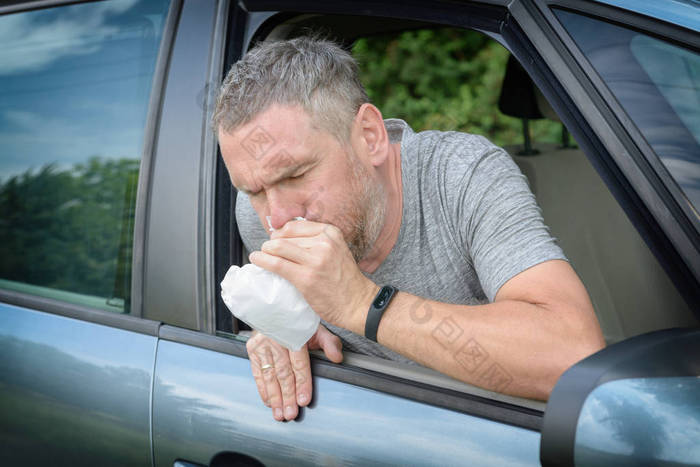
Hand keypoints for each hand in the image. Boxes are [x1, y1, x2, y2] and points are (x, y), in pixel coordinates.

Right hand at [246, 324, 342, 420]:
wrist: (275, 309)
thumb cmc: (300, 323)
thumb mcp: (318, 329)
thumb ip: (329, 343)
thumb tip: (338, 358)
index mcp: (294, 334)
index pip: (299, 364)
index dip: (302, 383)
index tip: (304, 401)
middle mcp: (277, 340)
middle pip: (283, 373)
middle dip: (287, 396)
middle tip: (291, 414)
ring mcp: (262, 344)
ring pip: (269, 375)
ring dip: (275, 397)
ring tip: (280, 414)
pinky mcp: (253, 349)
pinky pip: (257, 373)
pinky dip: (263, 389)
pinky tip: (269, 403)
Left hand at [249, 221, 378, 332]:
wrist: (358, 304)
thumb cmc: (345, 280)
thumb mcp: (336, 250)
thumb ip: (316, 242)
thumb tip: (285, 238)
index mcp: (330, 232)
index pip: (294, 225)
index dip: (280, 233)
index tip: (275, 241)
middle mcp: (323, 242)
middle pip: (284, 236)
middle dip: (271, 243)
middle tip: (268, 252)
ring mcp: (315, 259)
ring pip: (277, 247)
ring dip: (264, 251)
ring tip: (261, 256)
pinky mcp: (305, 277)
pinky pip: (276, 264)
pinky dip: (262, 260)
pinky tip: (256, 260)